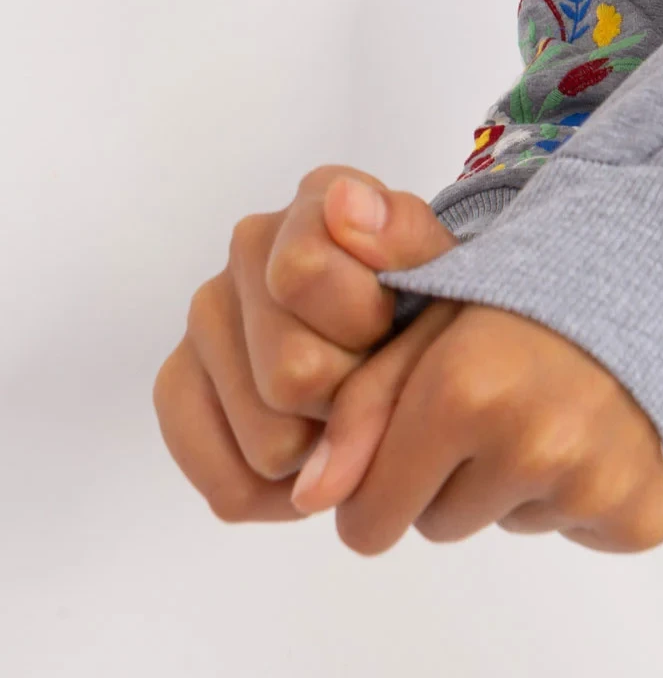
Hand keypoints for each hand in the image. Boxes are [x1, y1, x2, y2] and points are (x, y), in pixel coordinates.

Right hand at [152, 165, 456, 521]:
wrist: (414, 345)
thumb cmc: (432, 310)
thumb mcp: (445, 277)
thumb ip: (405, 241)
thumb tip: (343, 203)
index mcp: (316, 202)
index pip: (300, 272)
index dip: (363, 323)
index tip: (391, 324)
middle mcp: (250, 245)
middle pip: (289, 373)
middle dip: (351, 397)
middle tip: (376, 380)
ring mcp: (206, 316)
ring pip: (267, 442)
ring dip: (324, 450)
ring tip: (352, 416)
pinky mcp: (180, 385)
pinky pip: (226, 484)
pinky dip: (283, 496)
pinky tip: (316, 457)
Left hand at [288, 300, 662, 553]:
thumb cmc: (534, 286)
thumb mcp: (436, 315)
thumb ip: (362, 401)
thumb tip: (307, 497)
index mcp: (465, 388)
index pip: (365, 517)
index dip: (376, 475)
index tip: (412, 425)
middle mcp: (531, 442)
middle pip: (432, 525)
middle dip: (444, 474)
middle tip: (493, 397)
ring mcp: (591, 483)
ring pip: (500, 522)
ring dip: (507, 480)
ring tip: (544, 400)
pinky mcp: (641, 513)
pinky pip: (570, 530)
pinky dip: (573, 492)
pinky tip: (592, 426)